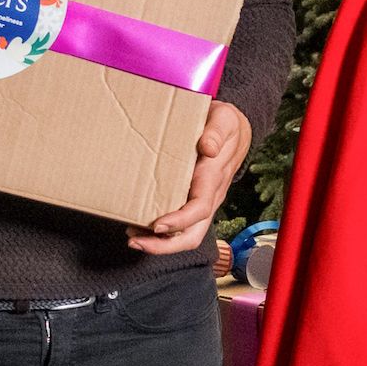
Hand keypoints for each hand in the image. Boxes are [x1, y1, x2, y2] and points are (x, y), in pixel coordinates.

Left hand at [131, 102, 251, 253]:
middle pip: (192, 235)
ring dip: (158, 243)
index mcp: (214, 179)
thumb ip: (216, 132)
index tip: (157, 225)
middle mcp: (209, 197)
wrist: (234, 131)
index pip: (199, 209)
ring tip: (132, 237)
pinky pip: (178, 225)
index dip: (179, 221)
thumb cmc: (225, 125)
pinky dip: (158, 232)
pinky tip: (138, 225)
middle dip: (165, 246)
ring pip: (184, 235)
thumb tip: (207, 148)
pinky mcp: (190, 201)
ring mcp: (200, 202)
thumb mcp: (224, 120)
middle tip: (136, 241)